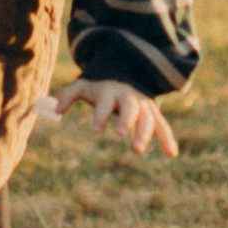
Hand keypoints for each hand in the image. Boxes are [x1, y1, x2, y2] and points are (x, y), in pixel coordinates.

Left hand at [50, 76, 179, 156]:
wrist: (125, 72)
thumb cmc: (100, 85)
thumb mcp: (84, 86)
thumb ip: (68, 95)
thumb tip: (55, 110)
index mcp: (111, 92)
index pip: (106, 104)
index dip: (101, 116)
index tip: (95, 131)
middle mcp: (129, 98)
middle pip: (130, 109)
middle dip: (126, 122)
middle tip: (119, 135)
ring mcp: (143, 105)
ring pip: (148, 119)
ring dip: (145, 133)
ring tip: (136, 149)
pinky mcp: (153, 113)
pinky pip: (163, 125)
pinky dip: (168, 138)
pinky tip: (172, 154)